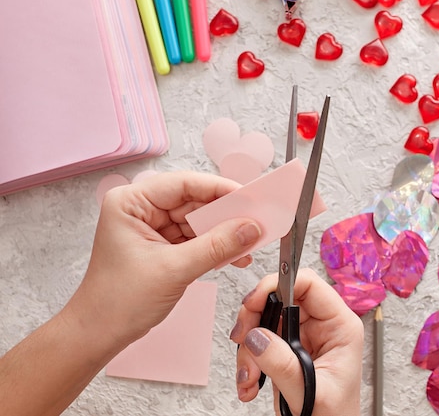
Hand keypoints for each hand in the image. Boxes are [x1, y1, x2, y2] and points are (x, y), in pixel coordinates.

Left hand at [65, 171, 261, 347]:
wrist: (100, 333)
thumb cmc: (118, 301)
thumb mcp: (174, 270)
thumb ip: (217, 246)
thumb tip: (251, 228)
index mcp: (131, 202)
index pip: (184, 184)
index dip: (220, 189)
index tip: (250, 197)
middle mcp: (141, 209)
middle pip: (195, 201)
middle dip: (226, 214)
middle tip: (257, 220)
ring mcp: (153, 228)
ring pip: (199, 221)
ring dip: (225, 232)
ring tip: (251, 241)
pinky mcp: (163, 246)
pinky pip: (198, 238)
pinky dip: (217, 246)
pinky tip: (237, 254)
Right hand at [231, 269, 363, 415]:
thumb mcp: (311, 392)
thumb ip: (282, 364)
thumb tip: (257, 336)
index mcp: (340, 326)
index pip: (309, 284)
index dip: (277, 284)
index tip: (252, 303)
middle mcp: (322, 326)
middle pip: (279, 298)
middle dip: (254, 321)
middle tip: (242, 342)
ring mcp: (302, 336)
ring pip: (264, 320)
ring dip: (248, 348)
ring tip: (249, 378)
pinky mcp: (287, 349)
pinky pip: (258, 340)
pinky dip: (247, 360)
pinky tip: (250, 383)